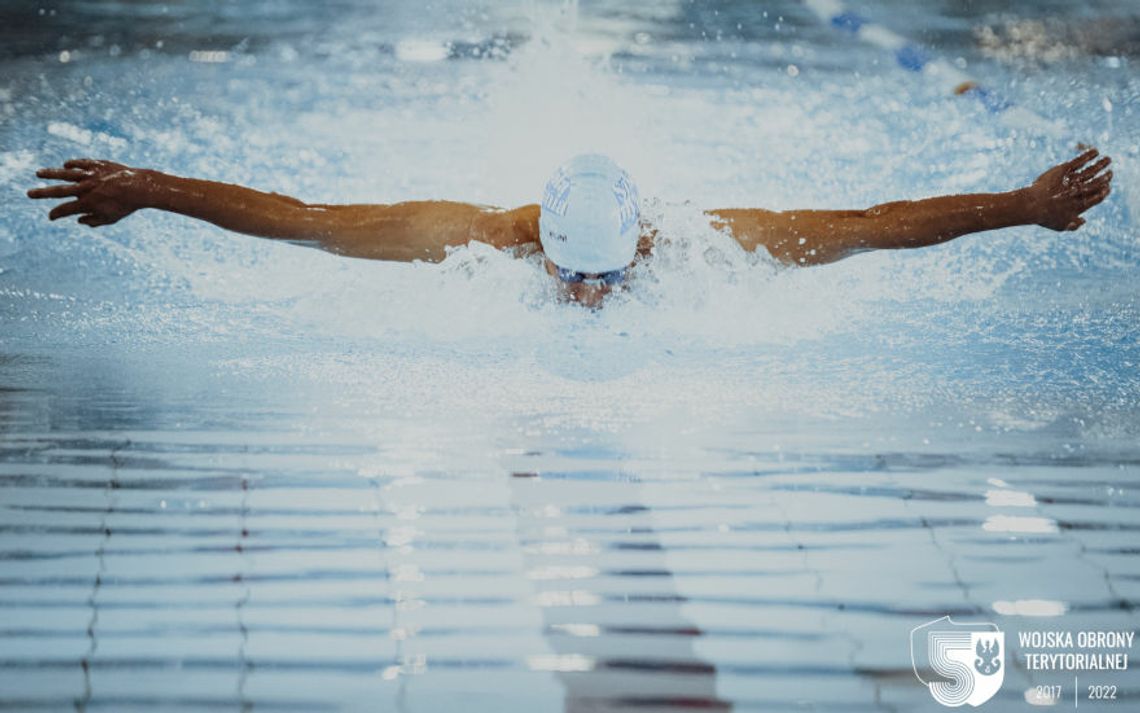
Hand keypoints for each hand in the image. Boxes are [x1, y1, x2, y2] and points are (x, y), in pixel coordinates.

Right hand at [27, 159, 151, 226]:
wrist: (141, 187)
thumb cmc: (126, 206)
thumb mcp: (110, 219)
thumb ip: (93, 221)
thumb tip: (80, 220)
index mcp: (87, 203)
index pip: (65, 210)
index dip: (56, 214)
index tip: (51, 217)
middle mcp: (86, 188)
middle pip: (58, 191)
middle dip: (42, 193)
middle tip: (29, 194)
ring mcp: (91, 175)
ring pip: (66, 174)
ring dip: (51, 174)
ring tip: (38, 173)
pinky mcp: (98, 165)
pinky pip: (81, 163)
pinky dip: (72, 164)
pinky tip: (65, 166)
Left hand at [1025, 148, 1112, 231]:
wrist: (1031, 205)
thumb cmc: (1044, 217)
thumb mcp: (1059, 225)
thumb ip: (1073, 225)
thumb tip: (1084, 221)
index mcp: (1079, 205)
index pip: (1096, 198)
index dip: (1103, 192)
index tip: (1108, 187)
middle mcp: (1078, 192)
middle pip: (1096, 183)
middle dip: (1105, 178)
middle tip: (1110, 173)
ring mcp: (1071, 181)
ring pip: (1091, 171)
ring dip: (1101, 164)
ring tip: (1108, 159)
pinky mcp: (1063, 170)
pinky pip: (1079, 161)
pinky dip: (1088, 156)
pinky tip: (1095, 151)